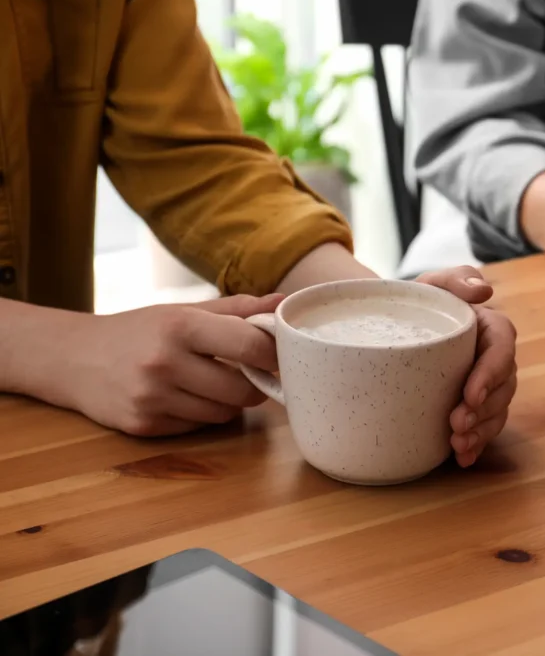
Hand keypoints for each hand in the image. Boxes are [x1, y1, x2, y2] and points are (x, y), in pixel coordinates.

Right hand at [63, 294, 282, 436]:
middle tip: (249, 374)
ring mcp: (151, 397)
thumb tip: (284, 301)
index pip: (250, 346)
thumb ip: (238, 309)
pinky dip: (201, 416)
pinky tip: (184, 398)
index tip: (278, 354)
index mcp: (180, 325)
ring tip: (212, 383)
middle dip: (254, 384)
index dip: (273, 354)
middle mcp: (164, 362)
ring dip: (228, 402)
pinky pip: (197, 427)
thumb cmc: (141, 330)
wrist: (75, 358)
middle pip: (242, 390)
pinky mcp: (143, 426)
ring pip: (224, 414)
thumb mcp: (184, 310)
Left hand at [416, 267, 517, 466]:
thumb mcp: (431, 285)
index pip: (502, 349)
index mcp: (489, 328)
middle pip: (503, 387)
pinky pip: (484, 428)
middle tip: (456, 426)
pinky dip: (476, 445)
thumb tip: (484, 291)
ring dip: (482, 432)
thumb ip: (455, 279)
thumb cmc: (414, 304)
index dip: (491, 374)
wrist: (390, 329)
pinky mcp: (472, 406)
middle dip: (484, 410)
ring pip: (497, 411)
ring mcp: (485, 385)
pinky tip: (463, 458)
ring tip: (458, 446)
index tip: (470, 394)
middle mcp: (492, 358)